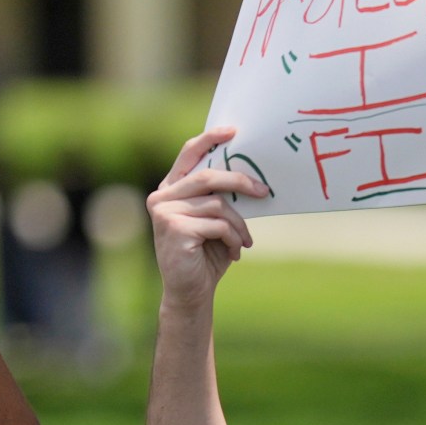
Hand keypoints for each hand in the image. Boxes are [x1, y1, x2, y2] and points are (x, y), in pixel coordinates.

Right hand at [147, 127, 267, 310]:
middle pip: (208, 176)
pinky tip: (234, 253)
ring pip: (218, 204)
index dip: (209, 139)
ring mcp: (164, 212)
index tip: (233, 131)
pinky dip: (233, 238)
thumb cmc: (205, 255)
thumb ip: (220, 198)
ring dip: (239, 225)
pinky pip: (217, 224)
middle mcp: (161, 197)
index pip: (188, 155)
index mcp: (170, 190)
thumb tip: (250, 177)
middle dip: (240, 182)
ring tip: (244, 241)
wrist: (191, 293)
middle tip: (264, 191)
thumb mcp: (214, 221)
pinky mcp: (174, 228)